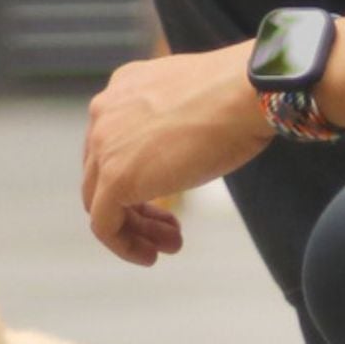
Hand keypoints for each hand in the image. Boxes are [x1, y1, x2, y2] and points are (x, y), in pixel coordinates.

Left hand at [81, 43, 272, 266]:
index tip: (168, 202)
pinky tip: (150, 255)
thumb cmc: (236, 96)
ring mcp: (105, 144)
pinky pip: (104, 224)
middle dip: (138, 209)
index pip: (114, 145)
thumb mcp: (192, 105)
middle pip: (103, 174)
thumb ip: (172, 124)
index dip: (139, 178)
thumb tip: (180, 154)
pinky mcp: (116, 177)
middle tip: (170, 229)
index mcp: (123, 88)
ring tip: (169, 247)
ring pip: (101, 201)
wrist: (243, 92)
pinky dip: (124, 245)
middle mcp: (104, 112)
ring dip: (135, 230)